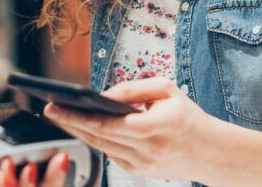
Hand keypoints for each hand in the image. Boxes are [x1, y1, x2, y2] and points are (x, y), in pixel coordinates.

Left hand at [43, 78, 210, 181]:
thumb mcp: (166, 90)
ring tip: (60, 117)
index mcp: (157, 126)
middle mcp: (148, 150)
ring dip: (78, 133)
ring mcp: (142, 165)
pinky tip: (82, 129)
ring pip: (101, 147)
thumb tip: (101, 94)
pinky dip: (96, 141)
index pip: (108, 123)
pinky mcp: (139, 172)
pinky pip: (110, 155)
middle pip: (98, 136)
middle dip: (70, 123)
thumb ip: (132, 89)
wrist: (212, 153)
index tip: (57, 105)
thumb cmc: (189, 117)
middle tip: (49, 109)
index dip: (78, 116)